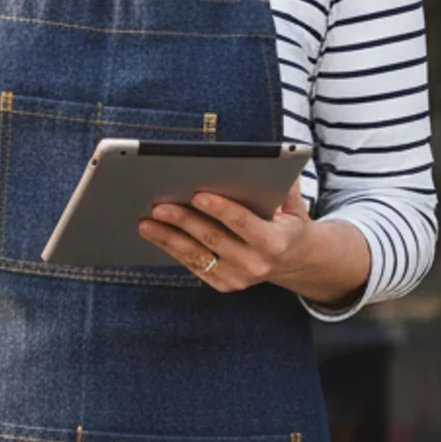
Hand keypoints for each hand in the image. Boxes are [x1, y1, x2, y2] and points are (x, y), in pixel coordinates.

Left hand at [140, 185, 368, 305]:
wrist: (293, 261)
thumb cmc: (287, 225)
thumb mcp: (294, 206)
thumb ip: (285, 186)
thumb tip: (276, 158)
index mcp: (274, 242)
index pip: (243, 223)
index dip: (220, 209)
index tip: (197, 195)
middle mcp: (256, 264)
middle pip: (213, 238)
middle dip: (184, 221)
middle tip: (158, 206)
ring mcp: (238, 278)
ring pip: (196, 255)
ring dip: (168, 238)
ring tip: (146, 222)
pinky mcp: (223, 284)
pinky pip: (192, 265)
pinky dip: (171, 248)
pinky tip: (155, 234)